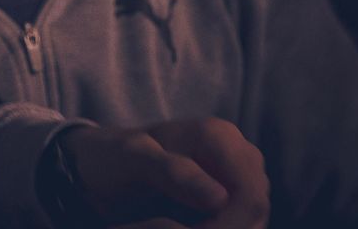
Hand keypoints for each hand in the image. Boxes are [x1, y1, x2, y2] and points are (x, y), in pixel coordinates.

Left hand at [65, 119, 270, 228]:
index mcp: (218, 137)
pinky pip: (240, 221)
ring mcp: (236, 175)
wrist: (101, 164)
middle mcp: (236, 153)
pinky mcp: (229, 195)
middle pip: (256, 209)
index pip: (251, 193)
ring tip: (171, 226)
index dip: (231, 225)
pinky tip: (189, 228)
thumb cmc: (114, 157)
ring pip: (252, 219)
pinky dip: (219, 228)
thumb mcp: (134, 160)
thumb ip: (175, 173)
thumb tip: (221, 198)